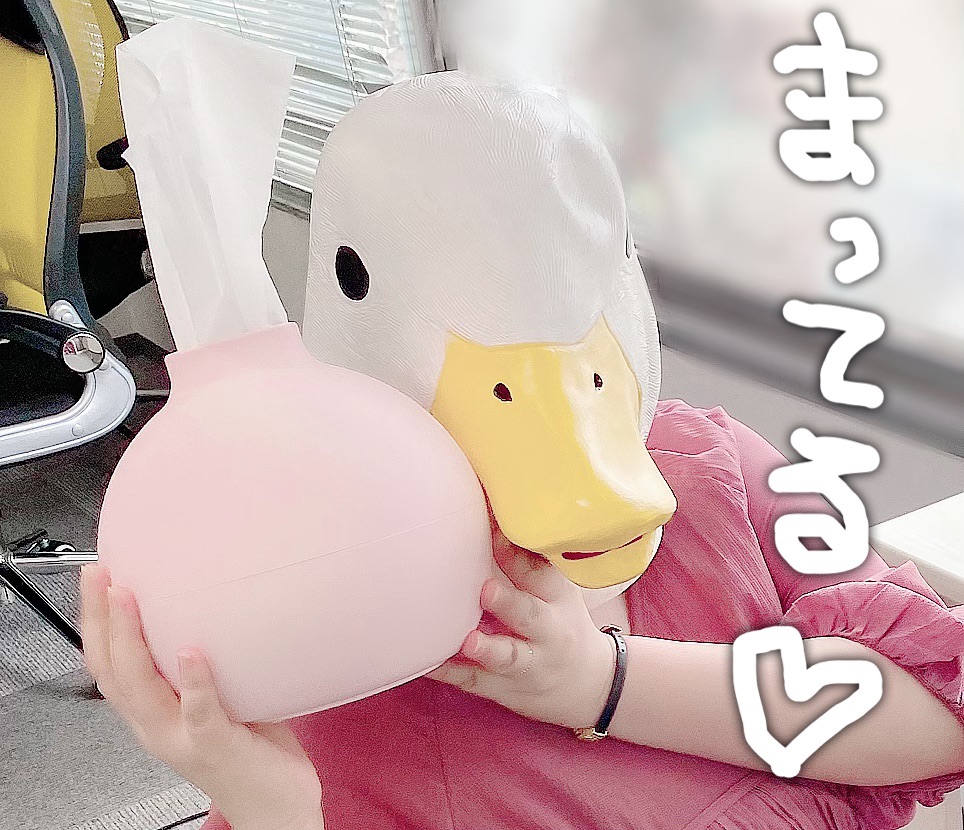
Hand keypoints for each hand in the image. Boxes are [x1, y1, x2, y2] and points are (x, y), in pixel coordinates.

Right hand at [80, 565, 323, 829]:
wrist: (274, 809)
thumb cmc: (250, 750)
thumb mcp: (216, 698)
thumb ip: (204, 664)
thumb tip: (214, 605)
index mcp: (154, 713)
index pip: (108, 664)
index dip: (95, 621)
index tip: (97, 578)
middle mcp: (158, 727)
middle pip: (112, 671)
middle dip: (100, 620)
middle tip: (100, 576)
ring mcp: (183, 739)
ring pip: (142, 691)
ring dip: (132, 641)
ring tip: (129, 599)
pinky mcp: (217, 747)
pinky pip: (201, 713)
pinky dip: (194, 682)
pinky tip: (192, 653)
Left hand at [428, 521, 615, 729]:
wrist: (587, 685)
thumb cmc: (559, 621)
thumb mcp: (555, 590)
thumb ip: (525, 560)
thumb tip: (489, 512)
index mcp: (556, 598)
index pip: (541, 572)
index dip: (517, 553)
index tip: (494, 531)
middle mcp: (547, 631)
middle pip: (530, 616)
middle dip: (510, 603)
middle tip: (486, 589)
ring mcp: (528, 663)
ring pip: (508, 658)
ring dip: (488, 650)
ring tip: (469, 642)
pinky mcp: (505, 687)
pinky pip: (476, 681)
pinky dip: (451, 672)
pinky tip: (428, 662)